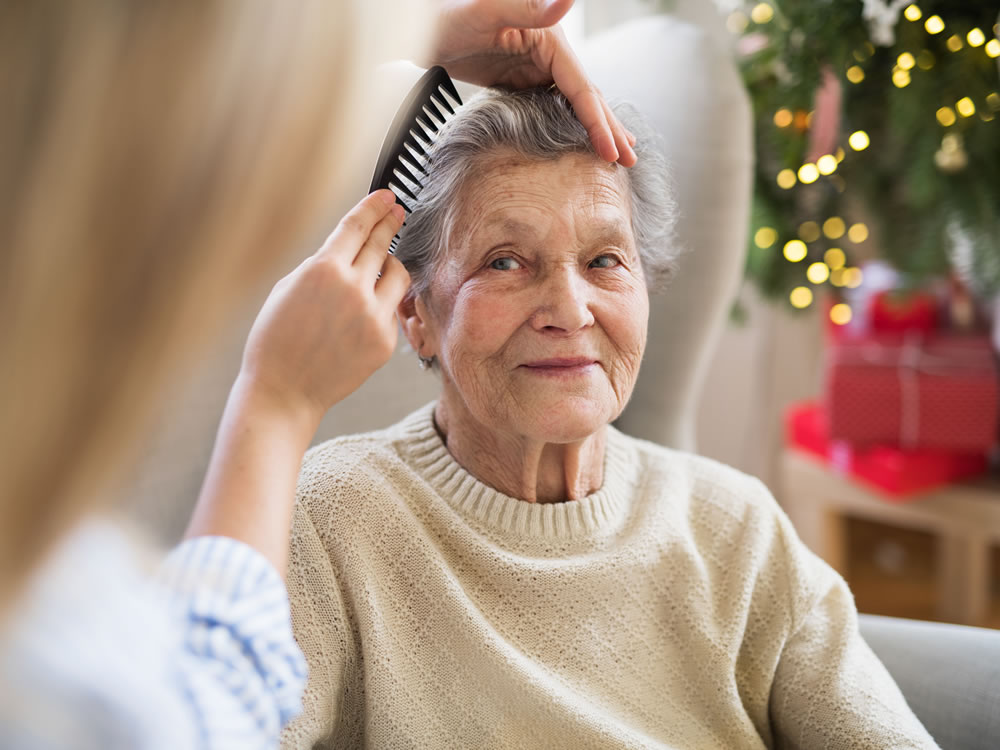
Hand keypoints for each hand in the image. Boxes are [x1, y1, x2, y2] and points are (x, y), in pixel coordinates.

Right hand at [238, 190, 409, 434]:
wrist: (284, 391)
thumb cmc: (277, 342)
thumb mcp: (288, 288)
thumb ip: (321, 265)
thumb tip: (347, 250)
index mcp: (323, 270)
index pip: (357, 226)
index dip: (374, 207)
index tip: (386, 197)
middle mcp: (353, 289)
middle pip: (381, 244)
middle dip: (390, 223)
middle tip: (397, 212)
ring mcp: (373, 316)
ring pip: (398, 275)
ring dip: (391, 264)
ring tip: (382, 265)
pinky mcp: (385, 340)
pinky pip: (391, 309)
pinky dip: (381, 304)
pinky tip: (363, 312)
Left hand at [430, 0, 635, 165]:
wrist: (420, 24)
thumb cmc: (448, 12)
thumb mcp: (487, 10)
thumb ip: (529, 6)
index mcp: (550, 40)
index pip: (582, 89)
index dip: (599, 123)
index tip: (613, 153)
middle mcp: (550, 52)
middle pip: (587, 96)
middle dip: (609, 129)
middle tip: (631, 160)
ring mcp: (536, 65)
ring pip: (574, 103)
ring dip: (596, 127)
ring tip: (616, 151)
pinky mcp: (521, 77)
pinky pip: (553, 105)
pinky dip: (570, 123)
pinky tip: (579, 138)